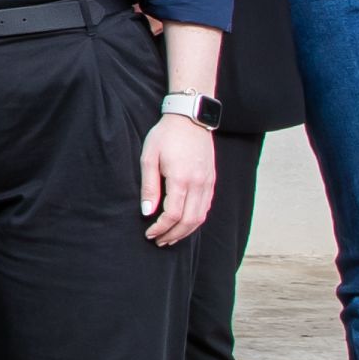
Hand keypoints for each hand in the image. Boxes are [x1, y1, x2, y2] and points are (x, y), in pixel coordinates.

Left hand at [141, 115, 215, 244]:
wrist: (189, 118)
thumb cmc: (165, 136)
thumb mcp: (149, 157)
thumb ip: (149, 186)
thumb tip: (146, 212)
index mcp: (181, 179)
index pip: (172, 215)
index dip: (160, 228)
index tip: (149, 233)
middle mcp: (198, 184)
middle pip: (189, 221)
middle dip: (173, 235)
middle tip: (159, 241)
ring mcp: (207, 182)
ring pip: (200, 217)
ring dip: (186, 231)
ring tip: (170, 237)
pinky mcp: (212, 180)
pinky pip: (206, 207)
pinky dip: (196, 219)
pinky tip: (184, 222)